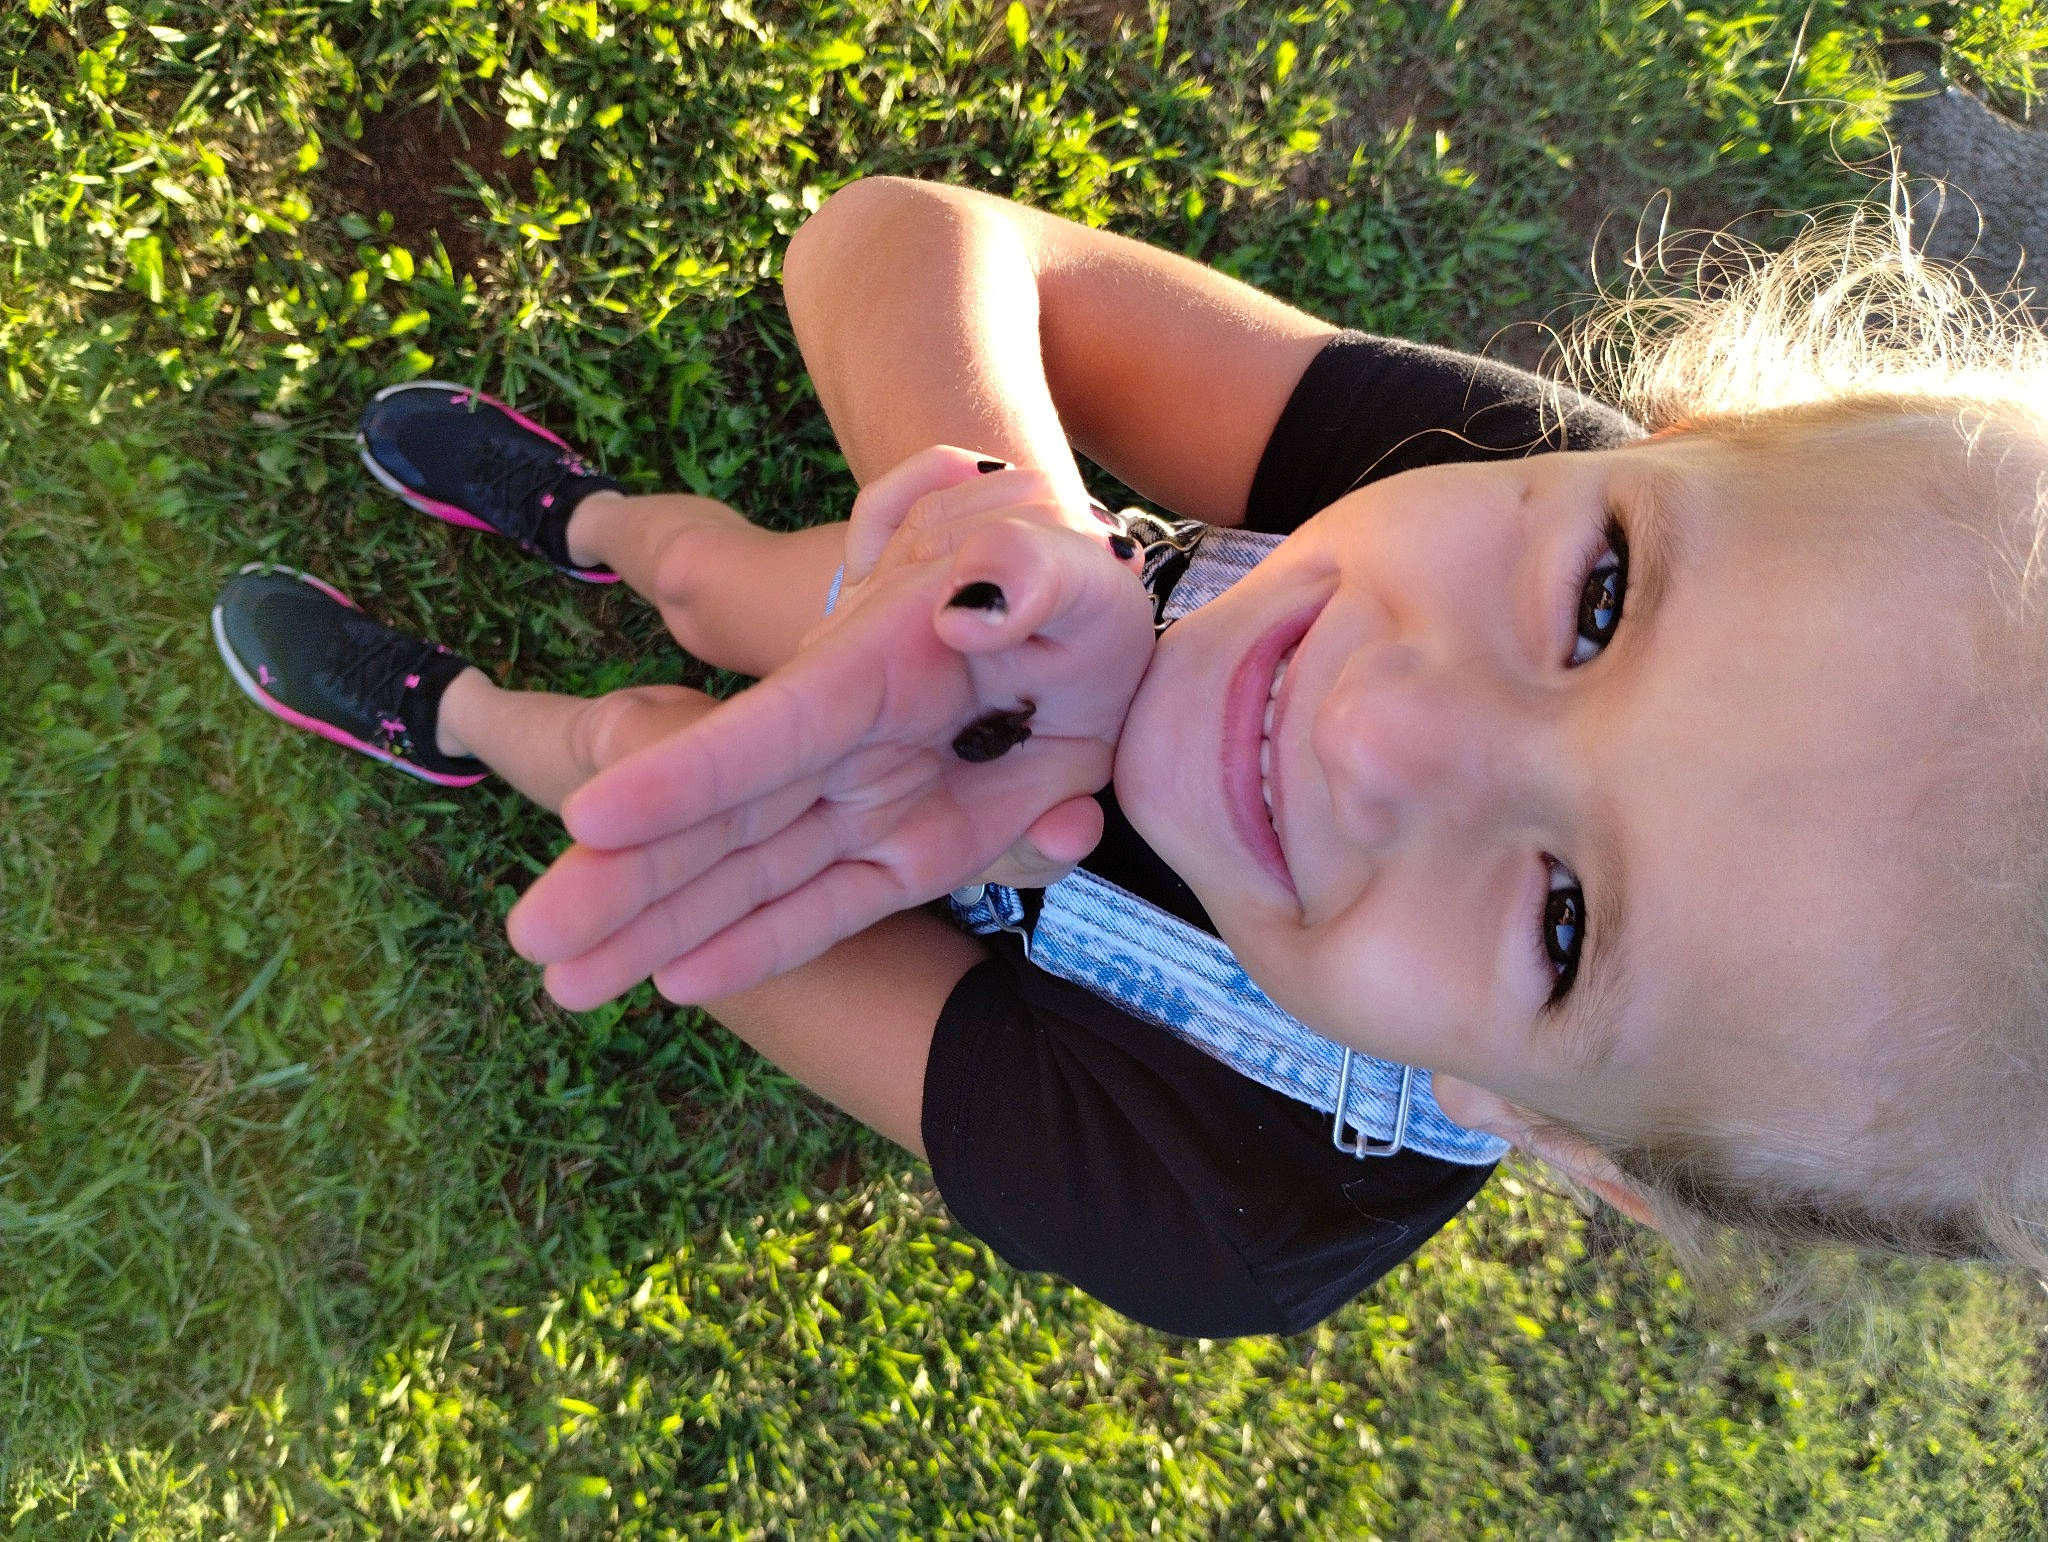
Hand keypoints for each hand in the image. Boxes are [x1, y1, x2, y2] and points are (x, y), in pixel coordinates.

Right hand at [507, 486, 1155, 1009]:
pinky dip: (763, 943)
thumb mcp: (1069, 562)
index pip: (770, 731)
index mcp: (874, 670)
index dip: (685, 774)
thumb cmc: (1078, 587)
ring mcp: (873, 804)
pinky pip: (831, 908)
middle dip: (627, 878)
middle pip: (725, 820)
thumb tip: (973, 609)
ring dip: (662, 929)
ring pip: (753, 877)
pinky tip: (680, 982)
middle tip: (531, 936)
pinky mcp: (911, 853)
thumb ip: (1029, 572)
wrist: (1112, 647)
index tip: (591, 811)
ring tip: (568, 986)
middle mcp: (850, 744)